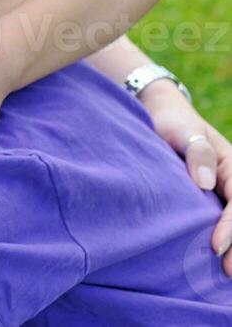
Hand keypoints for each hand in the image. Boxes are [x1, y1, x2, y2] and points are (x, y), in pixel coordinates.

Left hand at [137, 81, 231, 275]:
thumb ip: (197, 152)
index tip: (216, 246)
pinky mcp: (213, 198)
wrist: (163, 116)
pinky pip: (223, 217)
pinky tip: (217, 258)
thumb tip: (205, 183)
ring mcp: (225, 190)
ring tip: (227, 272)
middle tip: (228, 271)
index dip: (231, 226)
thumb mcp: (184, 132)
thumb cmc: (174, 124)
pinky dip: (226, 238)